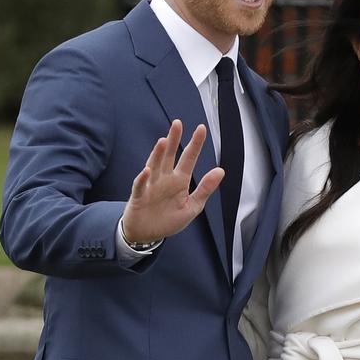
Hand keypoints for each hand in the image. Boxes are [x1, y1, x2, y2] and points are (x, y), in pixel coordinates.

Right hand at [122, 119, 224, 242]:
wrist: (147, 235)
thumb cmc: (169, 219)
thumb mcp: (192, 206)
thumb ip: (205, 189)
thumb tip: (221, 170)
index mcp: (180, 180)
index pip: (189, 158)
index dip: (195, 144)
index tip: (201, 128)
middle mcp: (165, 178)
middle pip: (169, 155)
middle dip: (174, 139)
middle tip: (178, 123)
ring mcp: (151, 185)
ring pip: (154, 166)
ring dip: (158, 154)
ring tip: (164, 141)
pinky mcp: (139, 196)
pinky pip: (140, 185)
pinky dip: (143, 178)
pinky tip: (147, 170)